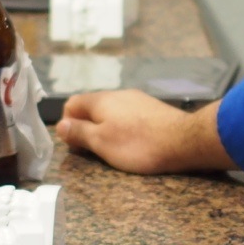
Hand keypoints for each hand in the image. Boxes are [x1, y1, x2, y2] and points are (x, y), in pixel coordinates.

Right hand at [54, 90, 235, 173]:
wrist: (183, 140)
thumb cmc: (137, 144)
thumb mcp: (101, 142)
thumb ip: (79, 132)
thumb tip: (60, 125)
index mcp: (101, 100)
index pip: (72, 103)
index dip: (67, 123)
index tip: (74, 144)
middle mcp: (118, 94)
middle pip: (92, 107)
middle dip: (87, 127)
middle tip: (92, 150)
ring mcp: (137, 100)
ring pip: (112, 111)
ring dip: (106, 128)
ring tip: (114, 149)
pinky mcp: (153, 109)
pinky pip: (129, 116)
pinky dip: (124, 128)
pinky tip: (134, 142)